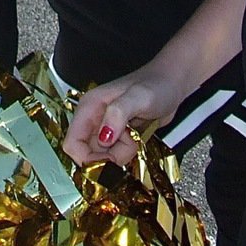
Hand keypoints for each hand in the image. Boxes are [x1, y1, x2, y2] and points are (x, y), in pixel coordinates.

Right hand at [62, 70, 183, 167]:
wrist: (173, 83)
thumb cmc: (157, 84)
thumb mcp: (139, 97)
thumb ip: (118, 113)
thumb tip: (103, 137)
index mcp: (89, 107)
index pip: (72, 144)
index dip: (87, 159)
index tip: (108, 162)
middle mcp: (94, 118)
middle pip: (88, 155)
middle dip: (108, 158)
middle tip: (128, 144)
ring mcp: (106, 128)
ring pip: (103, 158)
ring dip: (121, 155)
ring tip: (135, 135)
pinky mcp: (118, 136)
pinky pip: (115, 155)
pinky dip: (127, 153)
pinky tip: (137, 138)